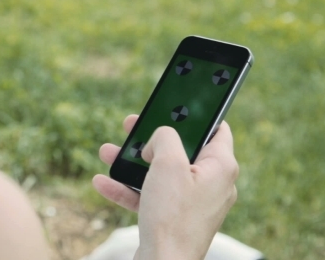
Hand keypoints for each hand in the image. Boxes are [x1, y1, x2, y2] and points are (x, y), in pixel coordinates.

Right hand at [92, 115, 238, 259]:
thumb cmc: (172, 216)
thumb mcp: (167, 163)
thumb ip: (165, 137)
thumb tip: (160, 137)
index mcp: (221, 167)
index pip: (217, 129)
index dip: (196, 115)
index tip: (175, 106)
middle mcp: (212, 184)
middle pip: (181, 150)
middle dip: (151, 139)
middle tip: (131, 126)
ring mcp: (193, 203)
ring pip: (162, 173)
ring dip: (133, 163)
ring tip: (108, 152)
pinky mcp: (175, 218)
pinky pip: (152, 196)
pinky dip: (130, 188)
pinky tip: (103, 182)